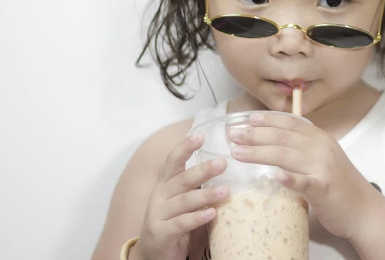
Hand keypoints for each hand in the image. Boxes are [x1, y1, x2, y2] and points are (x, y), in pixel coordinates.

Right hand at [133, 134, 228, 259]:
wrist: (152, 254)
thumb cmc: (174, 223)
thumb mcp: (184, 203)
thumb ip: (199, 190)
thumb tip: (231, 174)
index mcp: (166, 184)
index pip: (173, 161)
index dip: (185, 147)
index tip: (200, 135)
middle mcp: (160, 196)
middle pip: (182, 179)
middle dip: (203, 170)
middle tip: (223, 162)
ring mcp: (158, 215)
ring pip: (184, 201)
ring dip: (205, 195)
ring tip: (225, 191)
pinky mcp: (161, 233)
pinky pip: (181, 223)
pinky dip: (197, 218)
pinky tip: (212, 214)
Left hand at [228, 113, 383, 240]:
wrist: (364, 210)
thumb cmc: (340, 185)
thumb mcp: (324, 158)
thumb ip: (304, 147)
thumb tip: (275, 139)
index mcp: (320, 138)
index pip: (290, 122)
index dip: (267, 119)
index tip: (247, 119)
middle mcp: (322, 148)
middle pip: (283, 136)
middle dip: (255, 134)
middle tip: (232, 134)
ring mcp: (323, 167)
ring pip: (286, 155)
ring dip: (259, 152)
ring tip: (238, 153)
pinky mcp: (324, 188)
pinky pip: (304, 181)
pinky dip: (289, 178)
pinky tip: (274, 176)